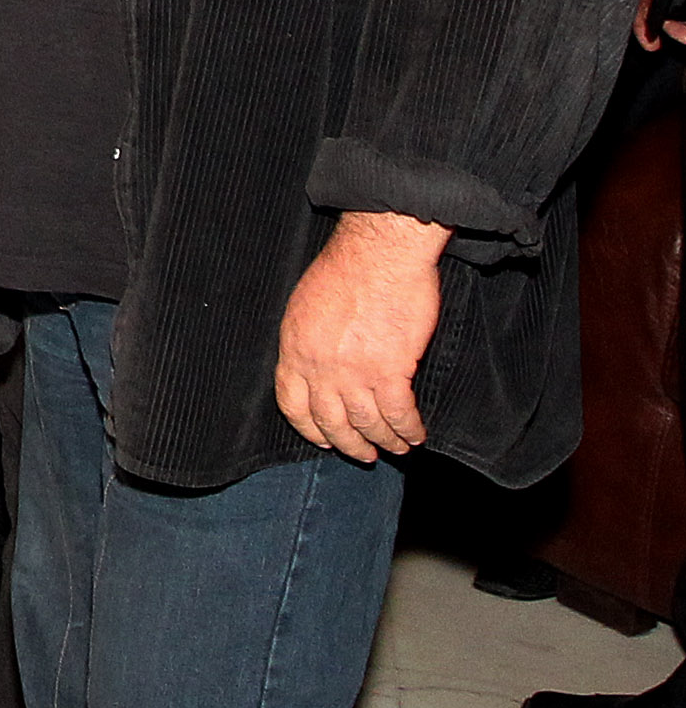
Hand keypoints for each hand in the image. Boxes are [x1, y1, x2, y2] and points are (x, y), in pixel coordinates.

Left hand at [274, 211, 446, 461]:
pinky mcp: (390, 370)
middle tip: (363, 454)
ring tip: (396, 449)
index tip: (322, 438)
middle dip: (348, 444)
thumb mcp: (305, 305)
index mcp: (294, 349)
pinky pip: (398, 413)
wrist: (379, 253)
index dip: (308, 427)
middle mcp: (318, 367)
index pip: (292, 404)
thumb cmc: (345, 269)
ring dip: (383, 441)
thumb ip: (308, 340)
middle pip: (330, 421)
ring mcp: (353, 372)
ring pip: (366, 423)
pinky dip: (408, 429)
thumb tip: (315, 363)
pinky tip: (416, 435)